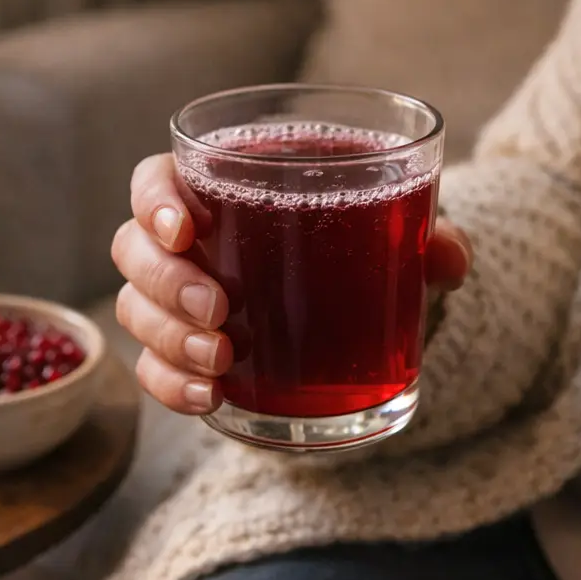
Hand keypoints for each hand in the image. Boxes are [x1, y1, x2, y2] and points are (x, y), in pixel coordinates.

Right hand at [112, 154, 472, 415]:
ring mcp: (176, 302)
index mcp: (217, 190)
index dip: (154, 201)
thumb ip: (422, 236)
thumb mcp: (396, 237)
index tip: (185, 230)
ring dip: (169, 337)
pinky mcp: (185, 355)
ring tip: (222, 360)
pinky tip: (210, 398)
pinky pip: (152, 369)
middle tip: (221, 310)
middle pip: (132, 249)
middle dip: (167, 283)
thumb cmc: (362, 251)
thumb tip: (448, 256)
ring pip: (134, 310)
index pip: (155, 180)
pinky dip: (172, 386)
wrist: (362, 312)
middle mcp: (184, 244)